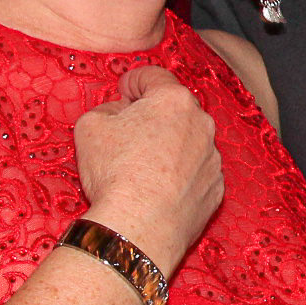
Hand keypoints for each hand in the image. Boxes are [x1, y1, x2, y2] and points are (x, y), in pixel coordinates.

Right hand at [71, 63, 222, 274]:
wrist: (140, 228)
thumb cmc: (115, 174)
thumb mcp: (90, 127)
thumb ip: (106, 108)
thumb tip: (119, 111)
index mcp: (173, 100)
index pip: (153, 76)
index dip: (134, 81)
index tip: (124, 91)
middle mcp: (202, 124)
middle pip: (175, 109)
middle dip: (153, 115)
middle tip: (128, 131)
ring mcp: (212, 158)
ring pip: (188, 142)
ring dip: (169, 146)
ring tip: (142, 168)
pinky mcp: (215, 189)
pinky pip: (195, 173)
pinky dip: (180, 176)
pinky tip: (158, 190)